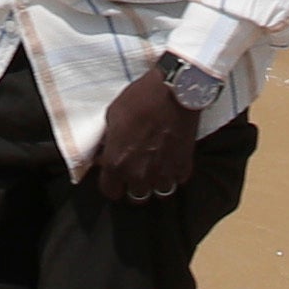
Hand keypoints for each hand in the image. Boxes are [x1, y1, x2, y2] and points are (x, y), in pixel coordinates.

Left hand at [86, 71, 201, 203]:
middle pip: (136, 197)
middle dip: (134, 185)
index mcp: (116, 163)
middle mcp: (138, 174)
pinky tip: (172, 160)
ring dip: (156, 182)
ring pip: (158, 193)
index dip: (112, 183)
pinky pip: (177, 180)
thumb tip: (104, 152)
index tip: (116, 175)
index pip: (110, 192)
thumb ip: (108, 141)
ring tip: (156, 167)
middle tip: (137, 170)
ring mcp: (163, 173)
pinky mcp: (183, 166)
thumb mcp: (112, 116)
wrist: (173, 91)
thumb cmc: (138, 99)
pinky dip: (174, 173)